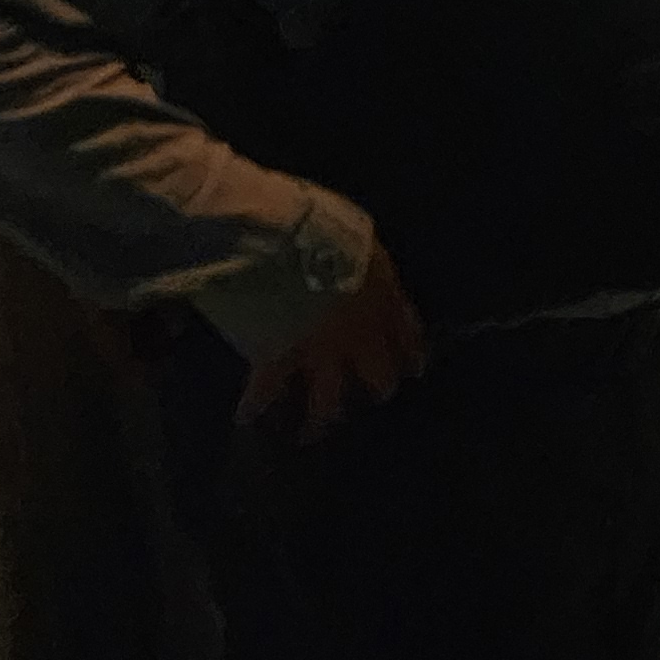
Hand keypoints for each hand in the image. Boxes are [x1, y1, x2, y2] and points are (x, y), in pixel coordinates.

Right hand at [238, 247, 425, 441]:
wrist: (286, 240)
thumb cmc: (324, 225)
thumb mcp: (358, 235)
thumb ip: (363, 260)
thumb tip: (360, 261)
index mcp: (383, 297)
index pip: (407, 333)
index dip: (411, 352)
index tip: (415, 370)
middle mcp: (359, 334)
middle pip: (377, 374)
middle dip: (378, 388)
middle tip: (375, 397)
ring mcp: (320, 352)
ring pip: (328, 399)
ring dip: (321, 418)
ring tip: (311, 433)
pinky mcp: (279, 359)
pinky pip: (266, 390)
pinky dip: (253, 405)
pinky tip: (245, 418)